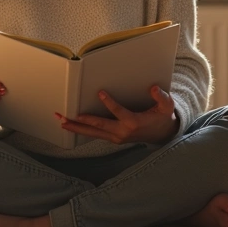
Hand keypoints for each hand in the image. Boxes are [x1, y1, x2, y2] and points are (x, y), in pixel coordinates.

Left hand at [56, 85, 177, 144]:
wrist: (162, 135)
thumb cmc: (162, 118)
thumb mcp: (166, 107)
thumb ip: (161, 97)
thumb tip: (153, 88)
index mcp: (134, 123)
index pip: (119, 112)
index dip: (109, 103)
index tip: (100, 93)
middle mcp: (122, 132)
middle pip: (99, 126)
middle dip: (81, 121)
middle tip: (66, 116)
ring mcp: (116, 137)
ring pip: (93, 133)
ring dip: (76, 128)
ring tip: (61, 122)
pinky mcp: (113, 138)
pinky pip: (95, 134)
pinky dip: (82, 130)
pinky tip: (70, 126)